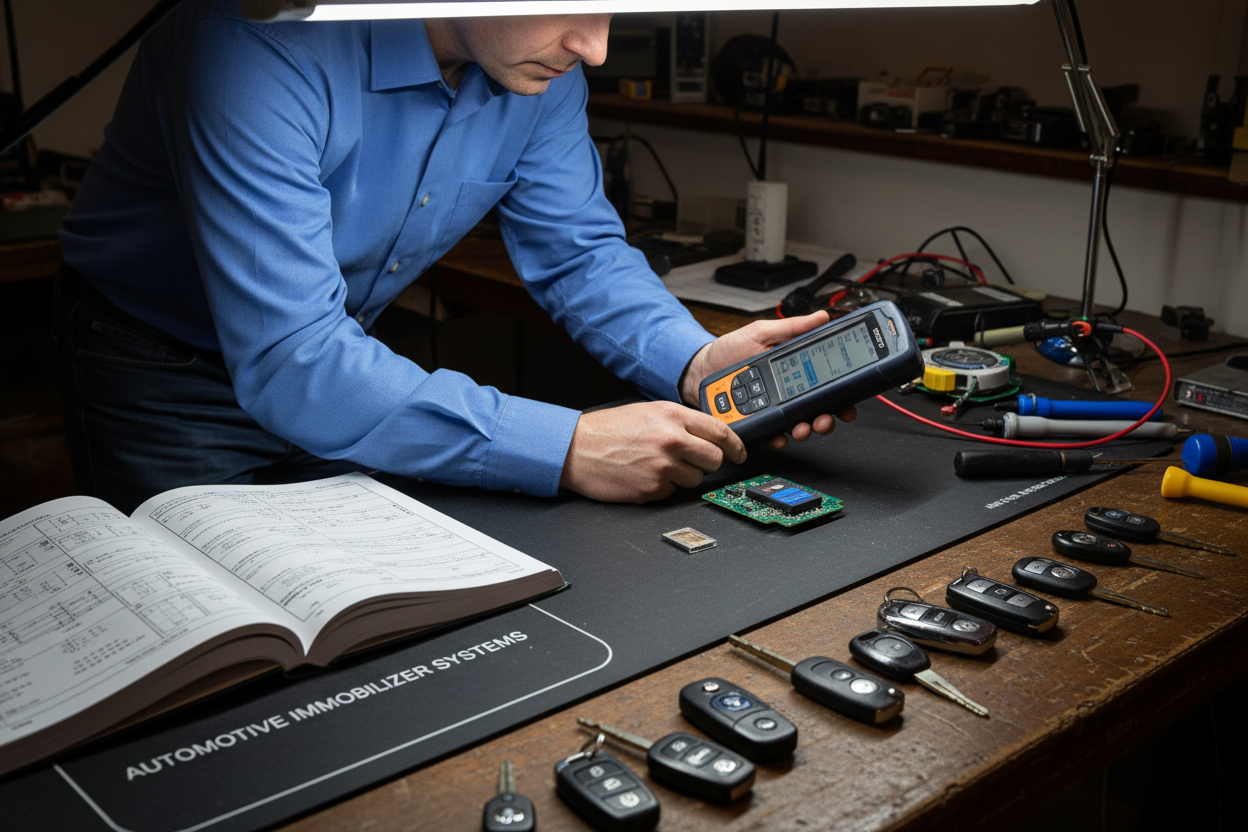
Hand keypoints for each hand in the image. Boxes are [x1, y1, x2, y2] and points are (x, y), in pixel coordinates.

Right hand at [559, 401, 746, 502]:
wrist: (576, 449)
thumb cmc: (608, 430)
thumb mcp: (648, 412)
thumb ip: (680, 422)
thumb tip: (708, 436)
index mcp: (672, 416)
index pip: (720, 431)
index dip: (736, 445)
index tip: (740, 453)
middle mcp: (671, 440)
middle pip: (714, 459)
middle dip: (708, 463)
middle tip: (695, 461)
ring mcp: (662, 467)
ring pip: (696, 479)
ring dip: (684, 476)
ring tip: (659, 466)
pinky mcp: (652, 489)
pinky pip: (673, 492)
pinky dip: (663, 487)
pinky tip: (645, 475)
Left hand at [678, 310, 857, 448]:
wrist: (699, 369)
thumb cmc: (728, 350)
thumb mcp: (760, 332)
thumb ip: (791, 328)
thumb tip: (821, 317)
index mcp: (794, 369)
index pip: (825, 384)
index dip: (841, 395)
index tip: (848, 401)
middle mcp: (787, 392)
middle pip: (817, 410)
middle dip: (826, 418)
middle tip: (824, 418)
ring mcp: (772, 409)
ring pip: (798, 425)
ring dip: (805, 429)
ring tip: (801, 427)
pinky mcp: (757, 422)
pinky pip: (772, 434)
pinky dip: (778, 436)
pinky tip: (779, 434)